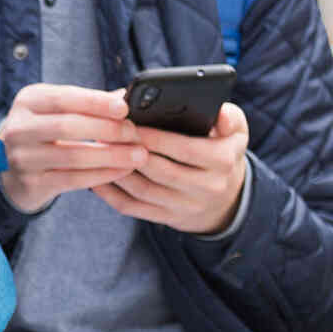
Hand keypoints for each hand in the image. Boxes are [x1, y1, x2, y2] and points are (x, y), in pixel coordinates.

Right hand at [0, 83, 142, 213]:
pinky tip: (122, 171)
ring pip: (73, 156)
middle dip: (108, 130)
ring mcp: (23, 158)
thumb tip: (126, 96)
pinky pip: (74, 179)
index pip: (65, 98)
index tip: (124, 108)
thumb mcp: (59, 110)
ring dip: (111, 156)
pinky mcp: (32, 183)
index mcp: (28, 100)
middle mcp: (19, 128)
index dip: (96, 103)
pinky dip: (102, 175)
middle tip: (135, 134)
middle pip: (68, 126)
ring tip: (138, 155)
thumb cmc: (46, 132)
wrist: (15, 169)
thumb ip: (89, 103)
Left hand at [96, 104, 250, 235]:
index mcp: (223, 161)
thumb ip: (229, 117)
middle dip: (131, 151)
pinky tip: (96, 177)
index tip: (132, 123)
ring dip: (117, 171)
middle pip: (160, 170)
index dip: (156, 137)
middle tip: (108, 133)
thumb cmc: (223, 151)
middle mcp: (207, 187)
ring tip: (100, 150)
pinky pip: (133, 208)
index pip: (185, 149)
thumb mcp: (236, 132)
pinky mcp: (167, 218)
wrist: (226, 199)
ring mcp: (185, 207)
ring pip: (143, 191)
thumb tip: (219, 113)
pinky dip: (111, 194)